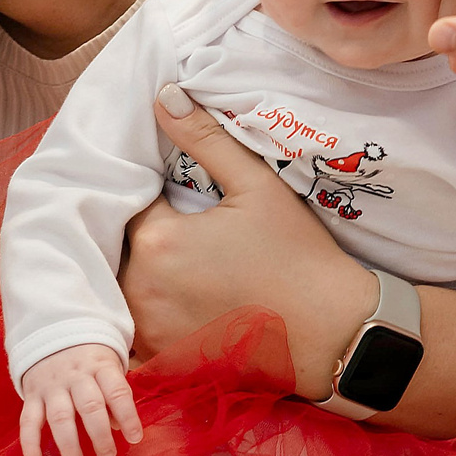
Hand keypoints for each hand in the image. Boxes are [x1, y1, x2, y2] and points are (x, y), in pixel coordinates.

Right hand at [19, 344, 141, 455]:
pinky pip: (28, 421)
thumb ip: (114, 395)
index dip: (127, 415)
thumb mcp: (108, 367)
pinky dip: (30, 444)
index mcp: (100, 366)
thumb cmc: (89, 359)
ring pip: (60, 417)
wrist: (50, 333)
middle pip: (89, 406)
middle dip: (99, 435)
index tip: (135, 438)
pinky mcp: (31, 395)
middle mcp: (75, 376)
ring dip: (69, 445)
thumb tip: (119, 428)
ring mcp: (51, 386)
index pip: (116, 391)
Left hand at [124, 88, 378, 397]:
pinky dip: (151, 319)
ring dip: (144, 277)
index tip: (180, 200)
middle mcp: (141, 287)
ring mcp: (150, 330)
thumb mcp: (257, 187)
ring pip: (125, 290)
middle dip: (146, 238)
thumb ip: (205, 139)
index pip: (131, 204)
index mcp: (156, 239)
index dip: (154, 199)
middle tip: (188, 236)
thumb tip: (163, 94)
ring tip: (188, 269)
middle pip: (121, 248)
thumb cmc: (298, 256)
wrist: (333, 334)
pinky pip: (137, 334)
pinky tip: (185, 308)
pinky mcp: (164, 361)